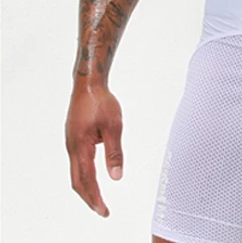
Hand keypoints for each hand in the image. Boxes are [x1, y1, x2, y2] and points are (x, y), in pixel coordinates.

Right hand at [65, 85, 123, 216]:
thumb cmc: (101, 102)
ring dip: (86, 187)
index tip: (104, 210)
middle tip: (102, 210)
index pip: (87, 180)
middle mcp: (72, 148)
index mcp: (81, 146)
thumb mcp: (114, 126)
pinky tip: (93, 176)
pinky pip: (77, 162)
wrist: (88, 85)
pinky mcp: (74, 138)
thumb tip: (116, 176)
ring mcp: (71, 143)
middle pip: (77, 181)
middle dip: (89, 197)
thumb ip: (114, 152)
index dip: (95, 197)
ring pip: (76, 172)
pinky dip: (84, 174)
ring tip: (98, 198)